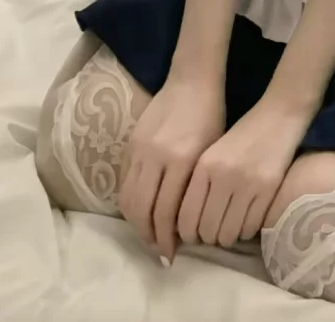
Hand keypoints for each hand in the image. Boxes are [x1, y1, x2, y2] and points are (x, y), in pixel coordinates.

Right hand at [119, 72, 225, 263]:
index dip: (166, 238)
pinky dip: (129, 201)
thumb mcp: (209, 154)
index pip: (164, 212)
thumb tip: (185, 226)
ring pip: (127, 197)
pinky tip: (141, 209)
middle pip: (141, 209)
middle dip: (148, 235)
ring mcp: (138, 148)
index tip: (172, 255)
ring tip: (149, 234)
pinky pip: (123, 181)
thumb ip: (194, 189)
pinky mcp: (129, 143)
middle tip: (158, 250)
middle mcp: (154, 155)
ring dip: (136, 221)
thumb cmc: (212, 116)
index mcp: (178, 159)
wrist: (192, 80)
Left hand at [176, 93, 309, 249]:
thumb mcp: (213, 154)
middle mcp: (223, 176)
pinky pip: (250, 228)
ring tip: (229, 228)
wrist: (278, 116)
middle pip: (207, 230)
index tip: (191, 237)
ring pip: (229, 233)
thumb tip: (186, 224)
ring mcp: (247, 184)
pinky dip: (246, 231)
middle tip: (211, 235)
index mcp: (204, 166)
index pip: (186, 216)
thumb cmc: (242, 136)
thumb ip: (199, 184)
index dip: (186, 234)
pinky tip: (246, 220)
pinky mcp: (268, 190)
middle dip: (207, 238)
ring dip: (227, 237)